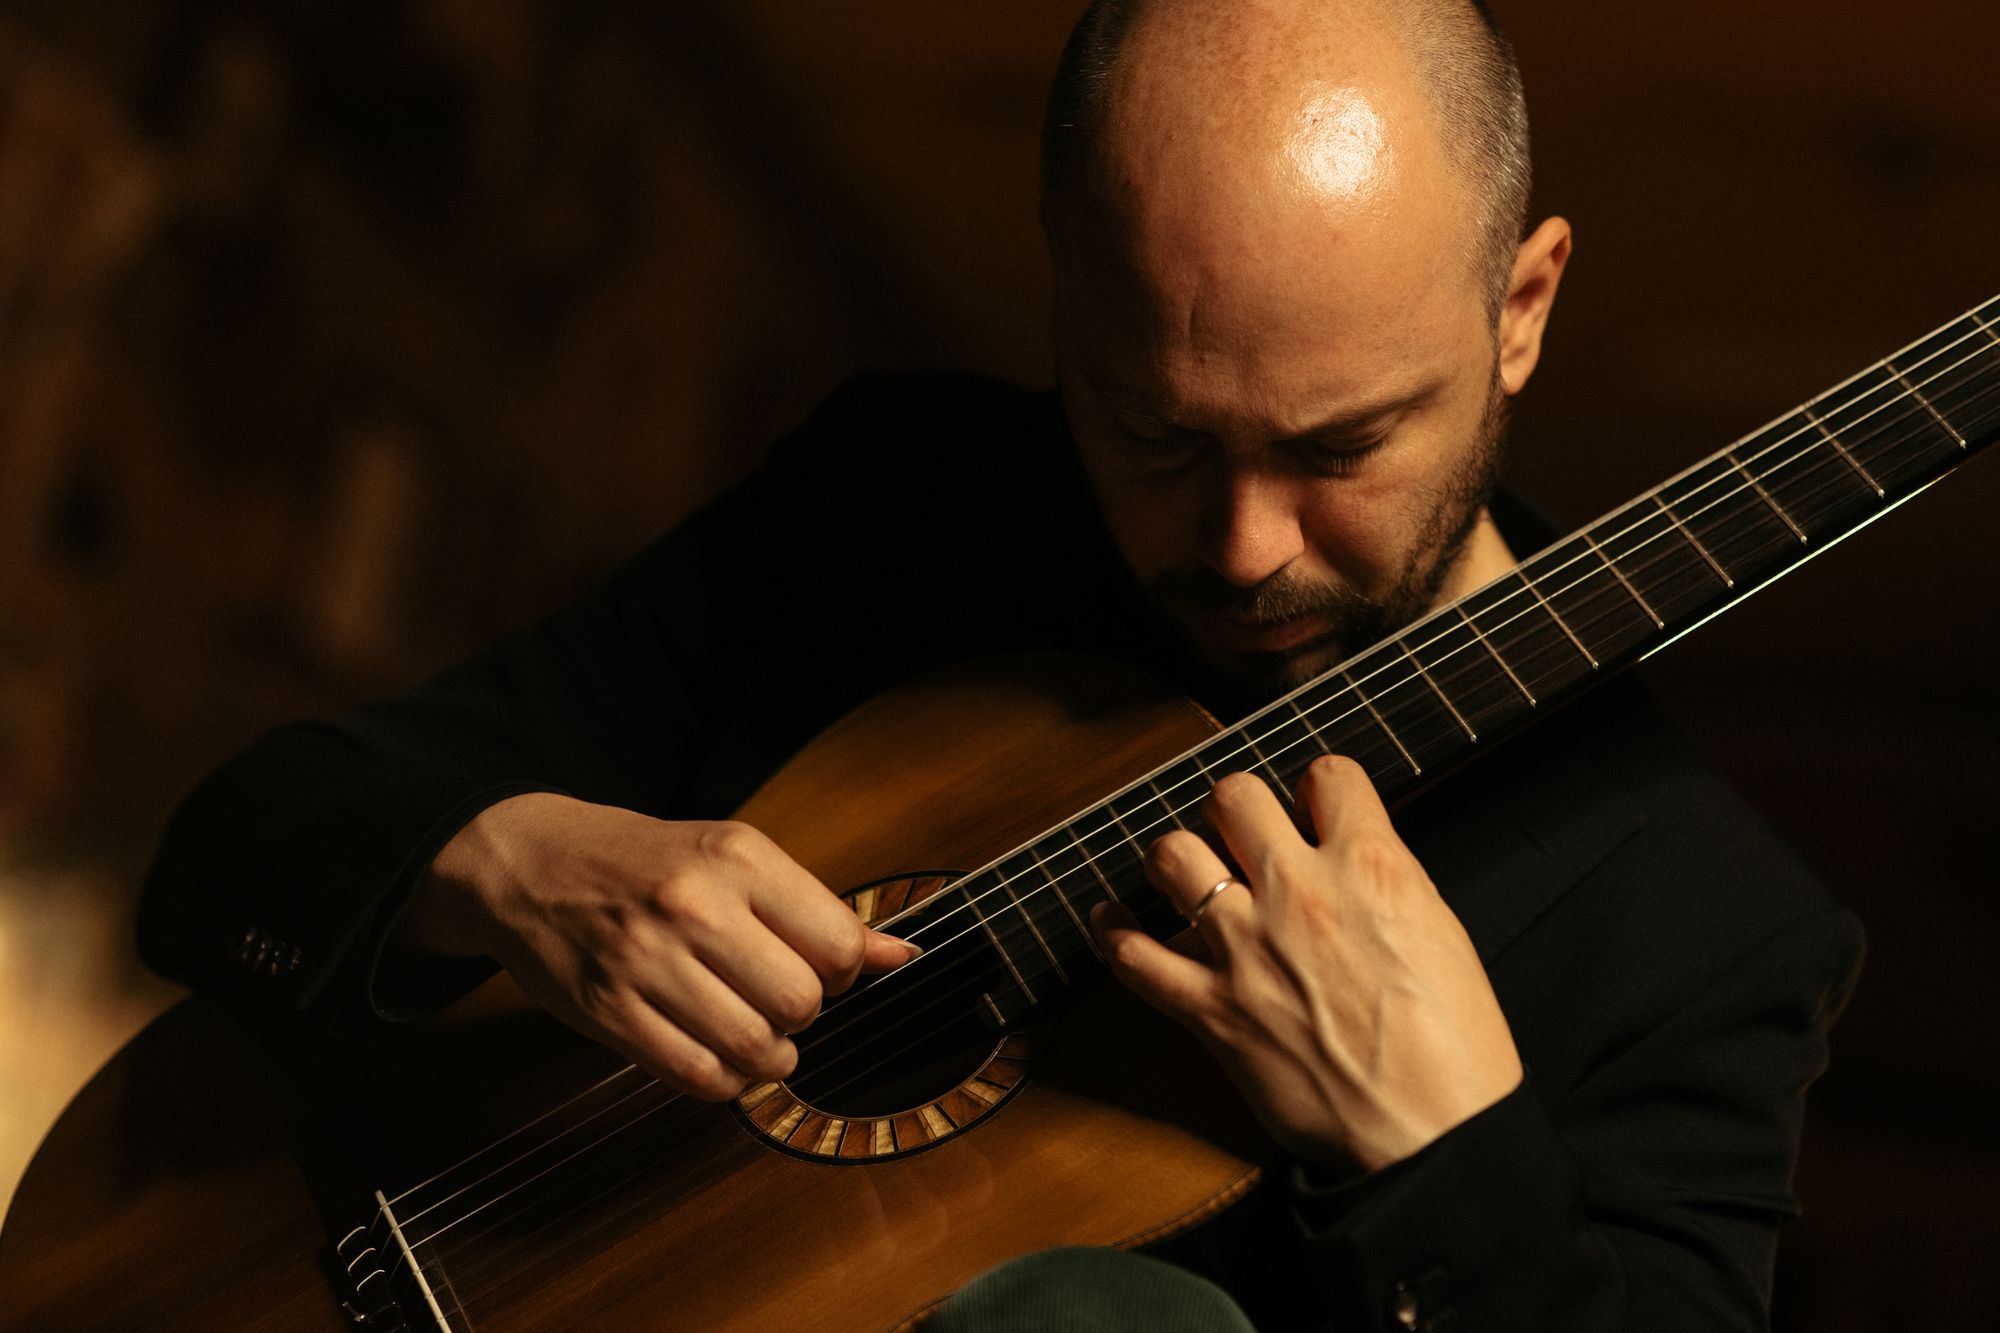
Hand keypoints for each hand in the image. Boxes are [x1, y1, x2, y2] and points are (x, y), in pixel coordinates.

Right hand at [401, 793, 918, 1099]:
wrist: (532, 862)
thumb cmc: (645, 863)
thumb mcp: (734, 858)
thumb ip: (816, 910)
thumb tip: (899, 955)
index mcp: (738, 856)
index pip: (838, 944)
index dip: (842, 973)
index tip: (816, 969)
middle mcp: (693, 903)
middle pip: (801, 1003)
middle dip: (802, 1016)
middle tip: (776, 1001)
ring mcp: (645, 960)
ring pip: (755, 1048)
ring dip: (767, 1057)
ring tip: (751, 1036)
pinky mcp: (608, 1009)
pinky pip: (698, 1077)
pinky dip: (723, 1082)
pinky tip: (716, 1057)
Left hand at [1091, 756, 1521, 1171]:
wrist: (1433, 1137)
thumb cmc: (1454, 1051)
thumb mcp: (1441, 933)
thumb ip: (1386, 881)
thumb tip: (1351, 856)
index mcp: (1372, 869)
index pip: (1328, 774)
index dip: (1317, 786)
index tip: (1311, 806)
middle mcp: (1301, 894)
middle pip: (1234, 795)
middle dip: (1235, 808)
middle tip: (1242, 834)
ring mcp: (1246, 950)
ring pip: (1171, 854)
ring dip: (1176, 858)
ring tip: (1185, 872)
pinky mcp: (1211, 1010)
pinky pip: (1132, 955)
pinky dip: (1112, 932)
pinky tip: (1111, 918)